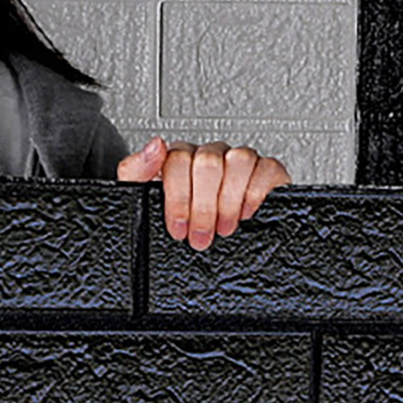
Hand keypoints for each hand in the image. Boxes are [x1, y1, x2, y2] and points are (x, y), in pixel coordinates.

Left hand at [116, 136, 291, 250]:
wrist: (207, 256)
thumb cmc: (177, 229)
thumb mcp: (142, 205)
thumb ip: (136, 172)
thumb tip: (155, 145)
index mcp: (180, 161)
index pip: (178, 158)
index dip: (178, 197)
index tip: (178, 227)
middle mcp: (210, 156)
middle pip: (208, 161)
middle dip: (202, 206)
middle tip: (199, 235)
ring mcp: (239, 161)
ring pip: (238, 159)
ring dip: (228, 202)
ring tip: (222, 227)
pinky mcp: (267, 170)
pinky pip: (267, 168)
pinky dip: (254, 195)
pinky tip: (244, 213)